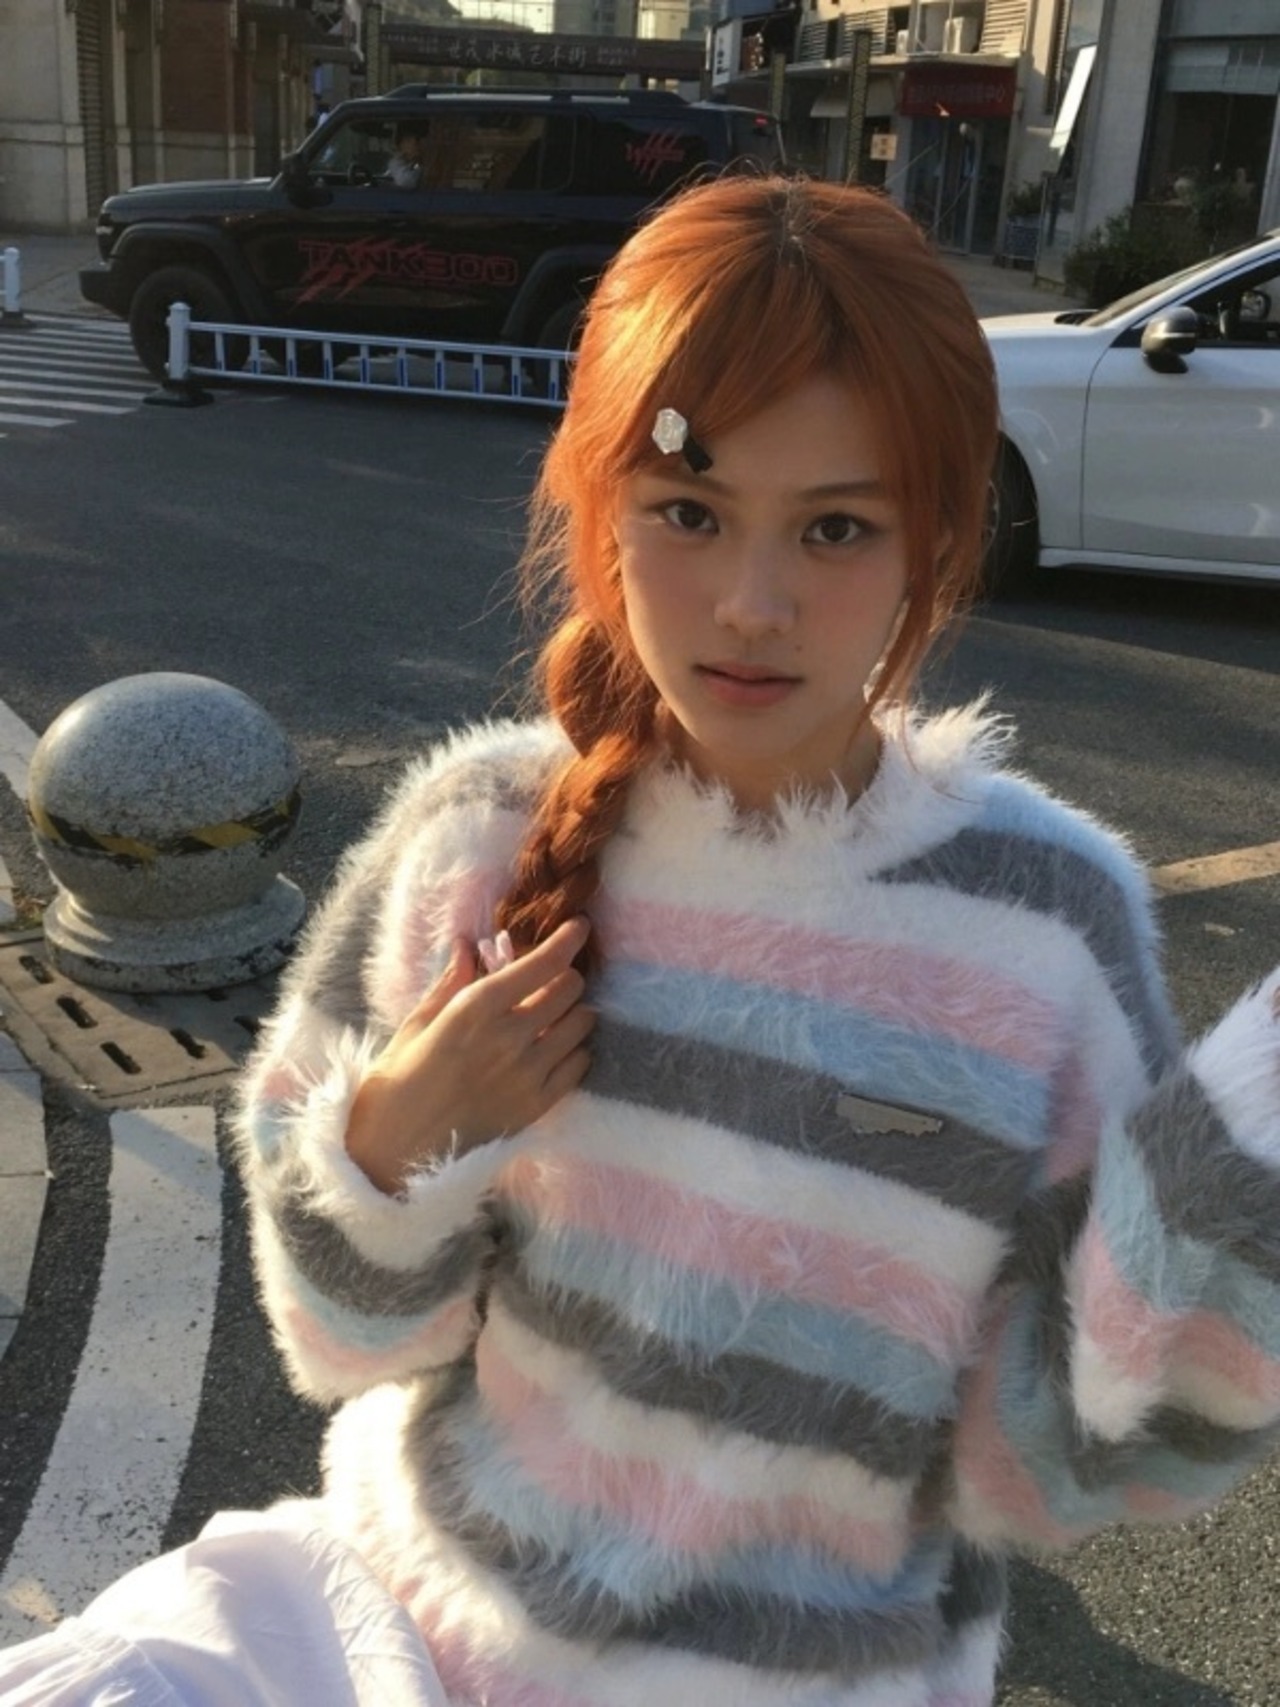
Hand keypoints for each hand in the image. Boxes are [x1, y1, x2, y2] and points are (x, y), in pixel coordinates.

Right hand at [345, 917, 594, 1194]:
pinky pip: (579, 1065)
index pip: (541, 963)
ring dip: (572, 1012)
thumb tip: (468, 945)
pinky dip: (573, 1050)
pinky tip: (552, 1050)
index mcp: (475, 1009)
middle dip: (565, 976)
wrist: (394, 1158)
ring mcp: (528, 1074)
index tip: (579, 926)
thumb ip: (451, 983)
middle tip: (550, 978)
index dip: (567, 939)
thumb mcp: (416, 1025)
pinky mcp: (538, 1107)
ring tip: (552, 1015)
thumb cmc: (394, 1085)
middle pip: (569, 989)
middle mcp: (510, 1037)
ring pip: (581, 1024)